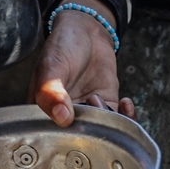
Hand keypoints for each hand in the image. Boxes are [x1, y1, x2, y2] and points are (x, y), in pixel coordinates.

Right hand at [28, 0, 134, 126]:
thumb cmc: (61, 46)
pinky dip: (126, 116)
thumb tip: (63, 117)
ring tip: (96, 96)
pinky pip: (119, 120)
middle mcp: (65, 117)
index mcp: (43, 113)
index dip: (63, 138)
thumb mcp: (52, 66)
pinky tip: (124, 102)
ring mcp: (88, 112)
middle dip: (89, 131)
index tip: (74, 125)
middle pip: (79, 139)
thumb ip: (52, 92)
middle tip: (88, 108)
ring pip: (102, 132)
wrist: (86, 29)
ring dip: (106, 119)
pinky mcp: (107, 104)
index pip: (51, 138)